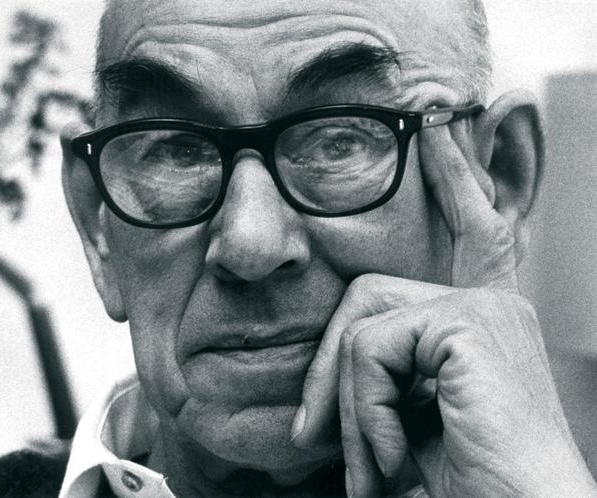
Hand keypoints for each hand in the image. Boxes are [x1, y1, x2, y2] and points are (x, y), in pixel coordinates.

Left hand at [291, 124, 596, 495]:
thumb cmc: (464, 484)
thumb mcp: (407, 417)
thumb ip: (381, 373)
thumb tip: (328, 368)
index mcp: (481, 324)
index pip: (473, 232)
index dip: (457, 178)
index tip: (441, 127)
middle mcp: (489, 306)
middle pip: (366, 293)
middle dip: (330, 366)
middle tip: (309, 436)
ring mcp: (482, 310)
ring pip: (361, 324)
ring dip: (349, 404)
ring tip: (375, 466)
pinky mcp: (470, 323)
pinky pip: (372, 348)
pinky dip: (366, 411)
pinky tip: (398, 456)